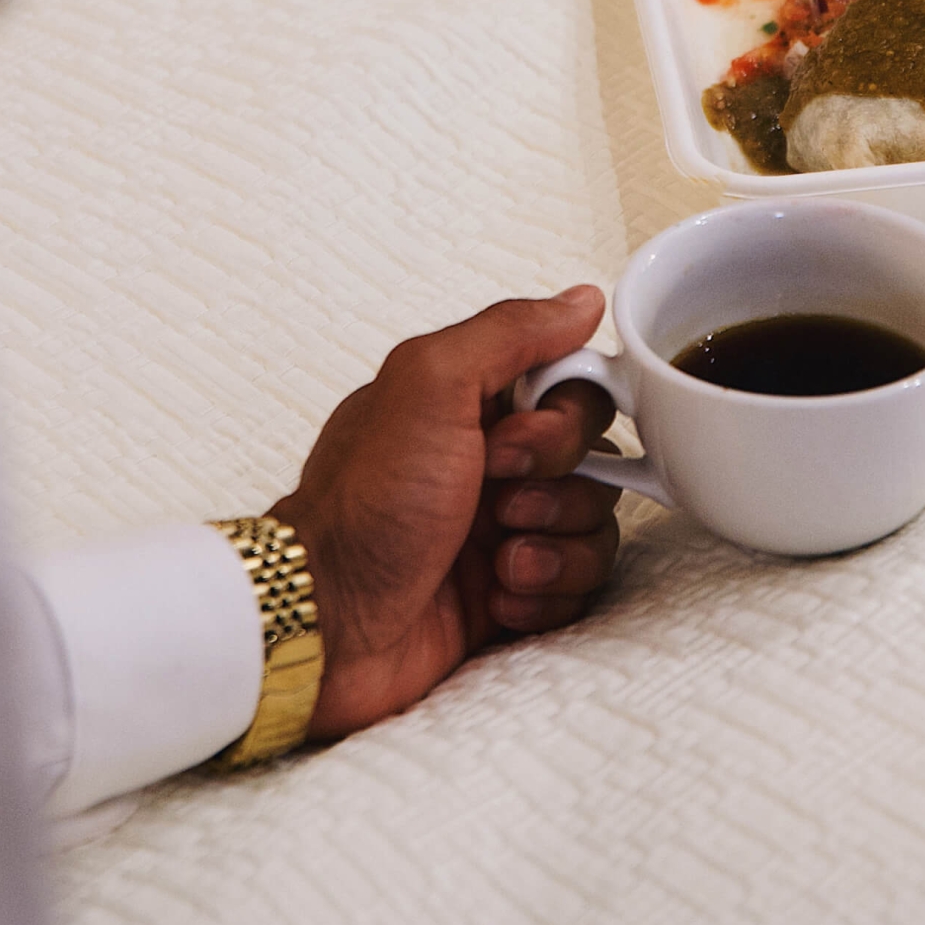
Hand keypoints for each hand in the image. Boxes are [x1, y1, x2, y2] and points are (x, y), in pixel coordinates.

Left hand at [272, 288, 619, 740]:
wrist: (330, 624)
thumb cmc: (364, 508)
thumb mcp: (428, 386)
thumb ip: (509, 333)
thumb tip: (579, 301)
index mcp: (470, 403)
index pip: (570, 386)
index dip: (563, 418)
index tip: (514, 440)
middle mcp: (490, 461)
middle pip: (594, 457)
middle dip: (558, 485)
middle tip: (499, 501)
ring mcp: (502, 528)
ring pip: (593, 523)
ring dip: (555, 545)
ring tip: (500, 561)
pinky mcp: (512, 591)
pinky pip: (577, 585)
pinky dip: (544, 595)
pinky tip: (495, 596)